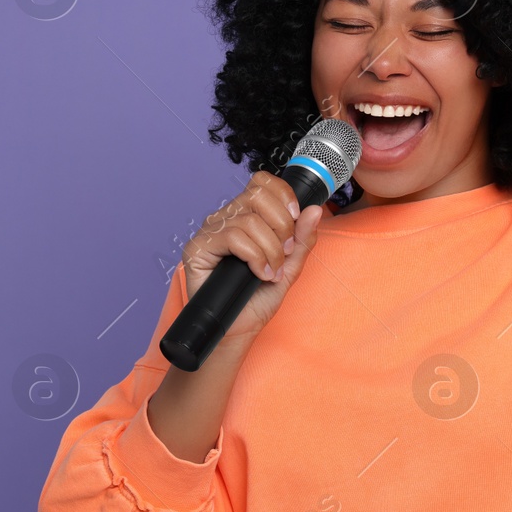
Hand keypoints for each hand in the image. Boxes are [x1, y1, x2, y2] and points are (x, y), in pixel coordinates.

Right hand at [181, 170, 324, 341]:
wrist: (240, 328)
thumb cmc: (258, 298)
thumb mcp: (290, 266)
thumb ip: (302, 239)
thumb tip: (314, 210)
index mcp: (245, 215)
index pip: (261, 182)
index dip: (282, 195)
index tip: (296, 218)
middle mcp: (225, 218)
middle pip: (257, 196)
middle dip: (281, 226)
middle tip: (285, 253)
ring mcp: (210, 231)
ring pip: (248, 221)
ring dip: (270, 250)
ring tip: (271, 271)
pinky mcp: (197, 248)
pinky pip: (232, 237)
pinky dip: (255, 257)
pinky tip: (258, 273)